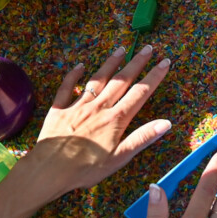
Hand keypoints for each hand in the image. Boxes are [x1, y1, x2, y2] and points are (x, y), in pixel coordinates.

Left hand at [20, 45, 171, 200]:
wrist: (50, 169)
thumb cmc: (86, 169)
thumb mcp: (119, 158)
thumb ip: (142, 138)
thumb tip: (166, 123)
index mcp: (116, 119)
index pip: (140, 93)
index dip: (154, 77)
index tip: (165, 62)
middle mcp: (99, 107)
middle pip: (121, 80)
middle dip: (136, 63)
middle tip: (147, 48)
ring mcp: (78, 106)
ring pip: (97, 79)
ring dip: (110, 63)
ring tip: (121, 49)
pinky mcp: (59, 109)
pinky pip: (67, 88)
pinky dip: (73, 75)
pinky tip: (79, 65)